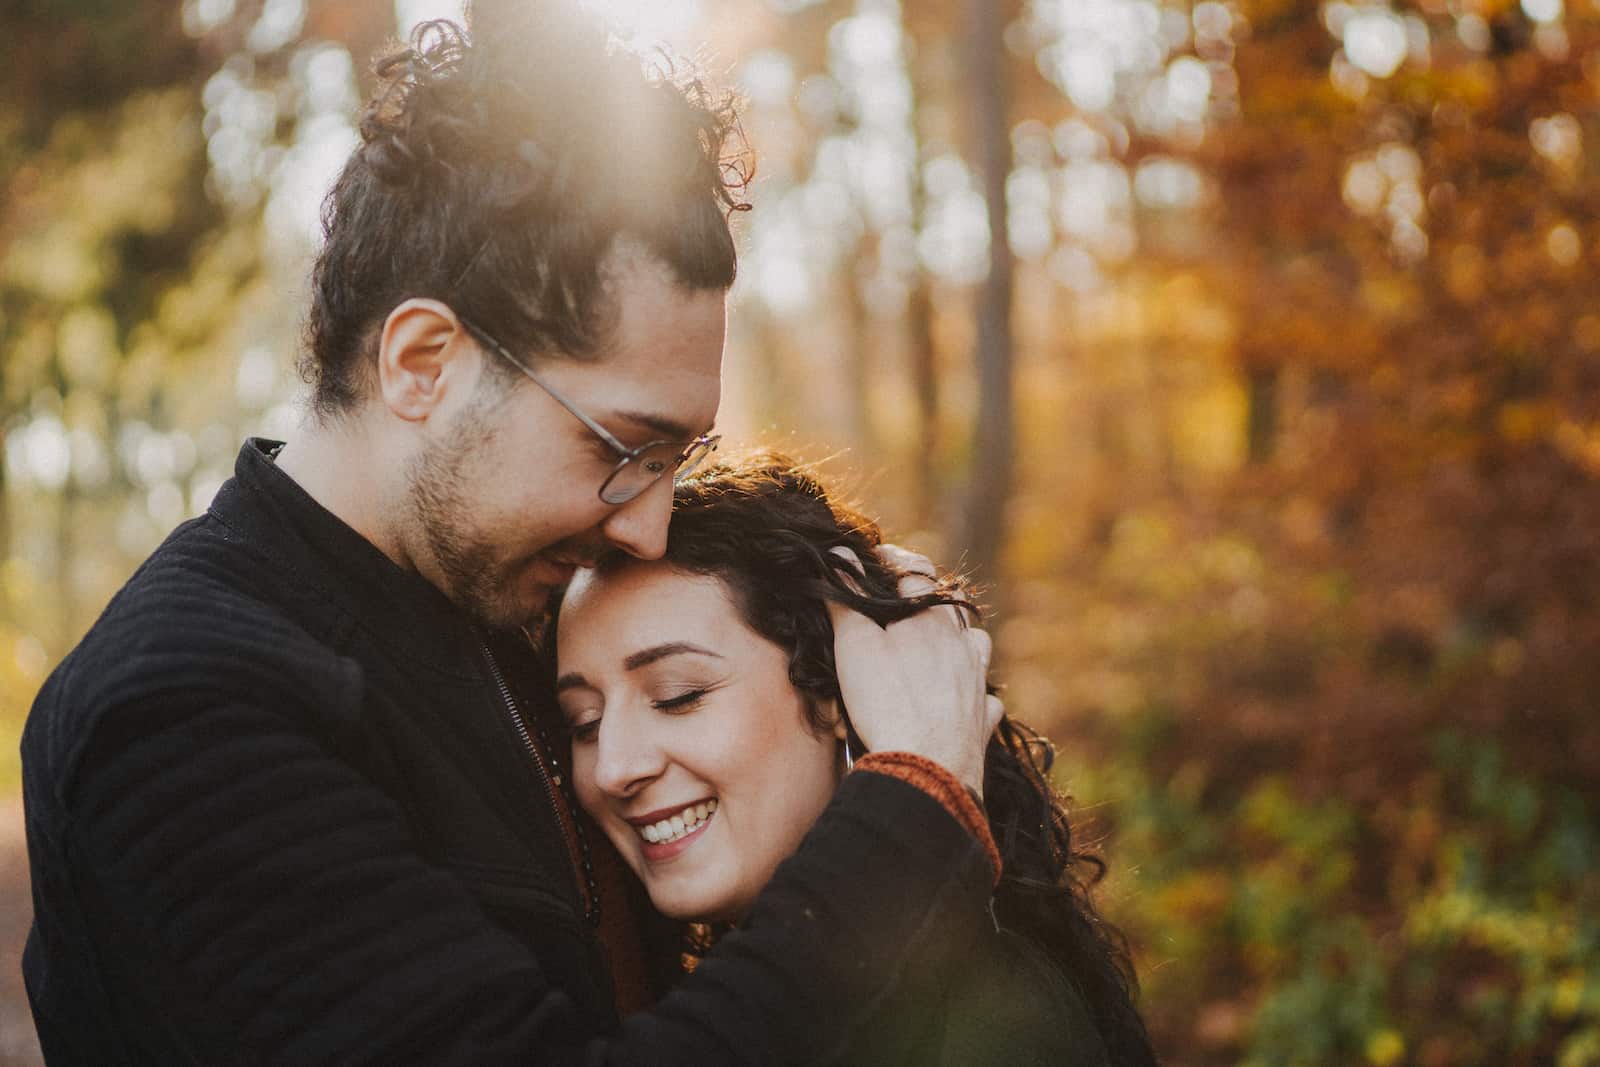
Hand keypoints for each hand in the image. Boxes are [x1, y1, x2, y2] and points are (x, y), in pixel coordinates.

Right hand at [826, 546, 1002, 796]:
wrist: (925, 770)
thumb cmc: (886, 703)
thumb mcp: (854, 646)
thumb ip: (846, 598)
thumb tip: (839, 555)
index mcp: (930, 619)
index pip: (916, 571)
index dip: (895, 558)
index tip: (878, 557)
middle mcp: (962, 644)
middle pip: (952, 606)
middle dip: (929, 598)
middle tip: (904, 601)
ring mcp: (976, 682)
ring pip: (977, 645)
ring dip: (959, 639)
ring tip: (938, 645)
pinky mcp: (982, 719)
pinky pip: (984, 696)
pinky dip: (972, 690)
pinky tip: (961, 696)